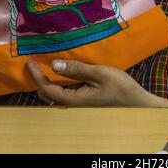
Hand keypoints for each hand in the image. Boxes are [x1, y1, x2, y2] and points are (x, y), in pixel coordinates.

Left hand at [27, 60, 159, 106]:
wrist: (138, 104)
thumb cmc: (121, 88)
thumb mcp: (100, 74)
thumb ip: (78, 70)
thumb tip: (54, 65)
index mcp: (74, 99)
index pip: (47, 90)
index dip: (37, 77)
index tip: (30, 62)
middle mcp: (74, 105)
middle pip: (48, 95)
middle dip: (39, 80)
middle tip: (34, 64)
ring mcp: (80, 104)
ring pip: (57, 95)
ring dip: (49, 82)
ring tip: (45, 66)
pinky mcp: (86, 101)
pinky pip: (66, 93)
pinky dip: (59, 83)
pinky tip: (63, 72)